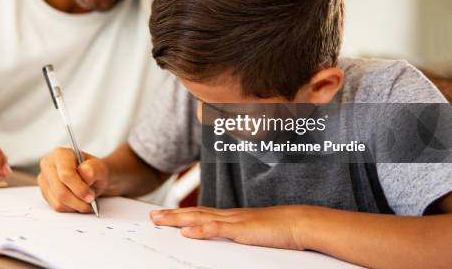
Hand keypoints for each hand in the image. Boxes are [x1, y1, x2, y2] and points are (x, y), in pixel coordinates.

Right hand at [38, 147, 108, 212]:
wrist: (91, 176)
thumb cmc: (93, 170)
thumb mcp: (99, 167)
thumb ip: (94, 168)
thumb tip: (85, 173)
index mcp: (60, 154)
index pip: (65, 174)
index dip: (79, 188)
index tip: (90, 196)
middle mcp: (48, 165)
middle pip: (60, 191)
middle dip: (78, 200)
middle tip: (90, 201)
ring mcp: (44, 180)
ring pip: (58, 201)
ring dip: (75, 205)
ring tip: (86, 201)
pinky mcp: (44, 192)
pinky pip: (56, 207)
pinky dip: (70, 208)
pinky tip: (78, 202)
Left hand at [150, 205, 305, 250]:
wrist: (298, 222)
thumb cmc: (280, 229)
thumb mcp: (254, 232)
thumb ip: (238, 233)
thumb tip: (226, 238)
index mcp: (230, 216)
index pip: (200, 213)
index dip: (181, 214)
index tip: (164, 215)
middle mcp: (228, 215)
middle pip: (193, 213)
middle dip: (171, 215)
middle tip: (152, 217)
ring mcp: (233, 221)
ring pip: (199, 219)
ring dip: (177, 219)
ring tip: (159, 221)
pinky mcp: (241, 230)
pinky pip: (217, 229)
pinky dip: (200, 230)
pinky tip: (187, 232)